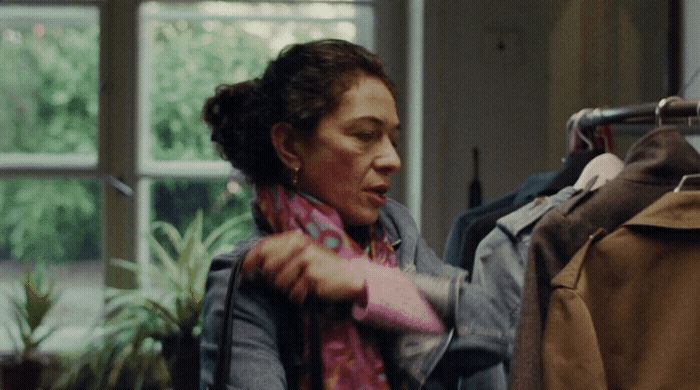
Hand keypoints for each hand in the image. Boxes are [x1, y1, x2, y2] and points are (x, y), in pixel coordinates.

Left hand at [242, 230, 366, 304]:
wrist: (350, 277)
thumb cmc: (323, 268)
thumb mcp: (303, 255)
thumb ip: (280, 254)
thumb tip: (250, 263)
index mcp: (295, 239)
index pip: (264, 247)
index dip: (250, 260)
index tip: (243, 272)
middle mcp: (299, 246)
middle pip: (268, 267)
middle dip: (273, 280)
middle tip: (287, 283)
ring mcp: (306, 260)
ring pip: (279, 283)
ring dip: (288, 290)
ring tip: (302, 286)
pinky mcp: (311, 276)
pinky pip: (293, 293)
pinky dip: (299, 297)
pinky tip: (309, 293)